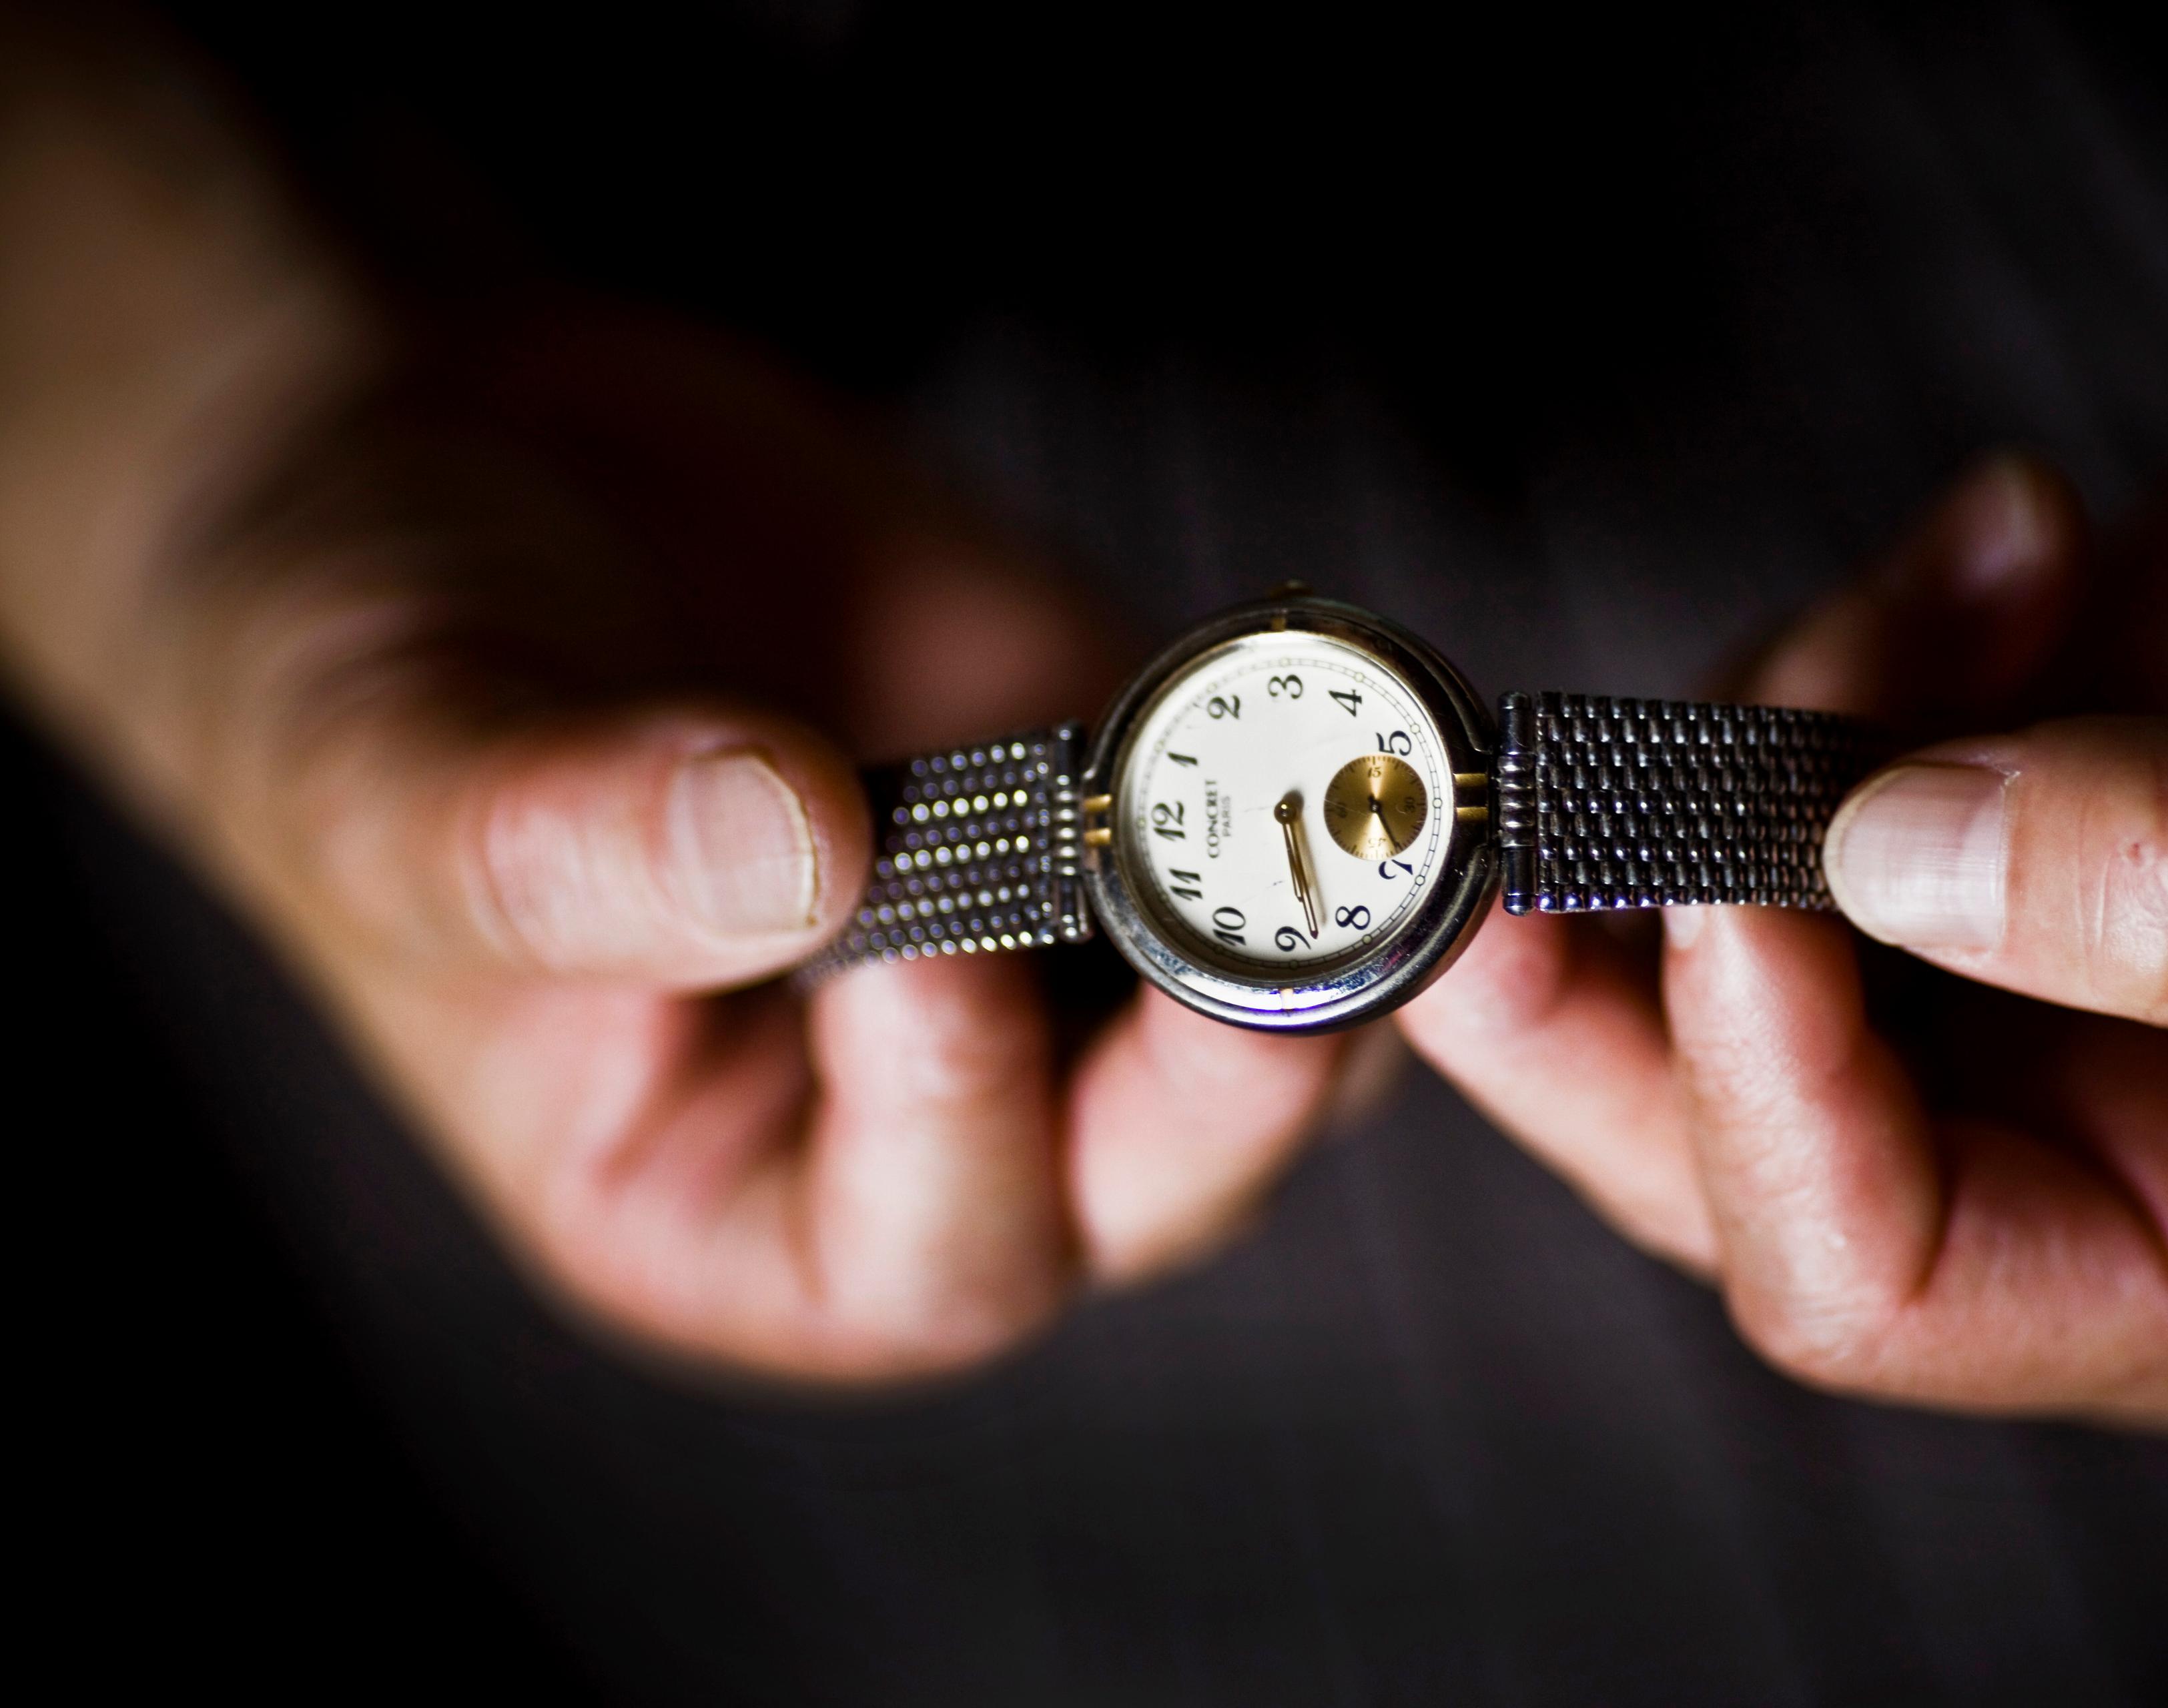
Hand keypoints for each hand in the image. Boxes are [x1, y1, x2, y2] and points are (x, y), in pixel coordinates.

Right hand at [0, 60, 1349, 1381]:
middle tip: (1263, 899)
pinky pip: (1290, 832)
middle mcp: (920, 1119)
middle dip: (1228, 1063)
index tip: (936, 948)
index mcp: (728, 1205)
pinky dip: (1335, 770)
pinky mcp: (1124, 796)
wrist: (453, 469)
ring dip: (1332, 917)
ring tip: (1331, 771)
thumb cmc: (358, 672)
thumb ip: (567, 839)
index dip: (954, 1124)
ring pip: (1271, 1028)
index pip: (914, 1256)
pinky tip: (1342, 675)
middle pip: (1149, 1175)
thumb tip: (797, 847)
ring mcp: (1052, 956)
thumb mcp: (395, 765)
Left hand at [1402, 363, 2167, 1425]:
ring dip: (1779, 719)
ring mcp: (1949, 1007)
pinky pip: (1746, 791)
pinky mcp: (1907, 857)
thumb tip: (1900, 859)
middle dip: (1623, 932)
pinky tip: (1997, 556)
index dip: (1758, 1087)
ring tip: (1995, 568)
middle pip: (1682, 1135)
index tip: (1734, 873)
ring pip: (1686, 932)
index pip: (1860, 1277)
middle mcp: (2032, 1163)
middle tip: (1585, 771)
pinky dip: (1832, 650)